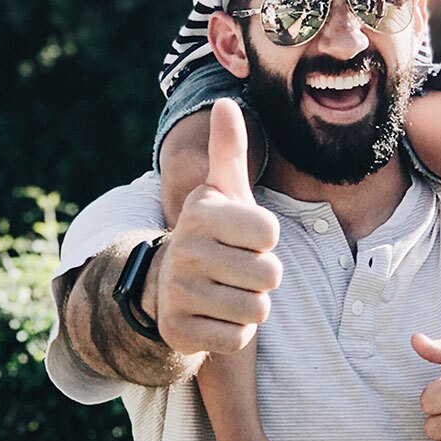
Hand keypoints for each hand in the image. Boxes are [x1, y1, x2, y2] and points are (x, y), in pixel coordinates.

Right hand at [151, 100, 282, 355]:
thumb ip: (229, 149)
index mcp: (201, 213)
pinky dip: (234, 332)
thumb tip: (226, 101)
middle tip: (237, 269)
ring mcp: (178, 292)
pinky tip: (215, 316)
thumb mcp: (223, 191)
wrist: (170, 285)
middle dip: (262, 276)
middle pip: (269, 274)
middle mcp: (185, 250)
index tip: (244, 238)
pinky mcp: (179, 331)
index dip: (266, 239)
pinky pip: (238, 339)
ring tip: (228, 291)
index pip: (270, 232)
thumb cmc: (214, 234)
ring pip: (257, 309)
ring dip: (251, 305)